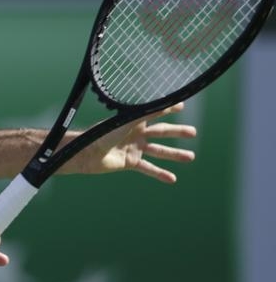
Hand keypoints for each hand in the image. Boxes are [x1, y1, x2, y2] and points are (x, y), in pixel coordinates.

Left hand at [64, 102, 196, 181]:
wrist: (89, 152)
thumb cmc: (105, 133)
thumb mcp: (128, 121)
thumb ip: (146, 113)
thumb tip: (166, 102)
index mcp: (134, 120)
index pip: (155, 113)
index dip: (168, 108)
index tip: (182, 105)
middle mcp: (135, 133)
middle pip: (161, 132)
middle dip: (177, 132)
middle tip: (193, 133)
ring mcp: (134, 148)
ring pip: (158, 151)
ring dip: (174, 154)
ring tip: (191, 157)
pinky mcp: (130, 162)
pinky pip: (148, 168)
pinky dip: (160, 173)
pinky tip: (172, 178)